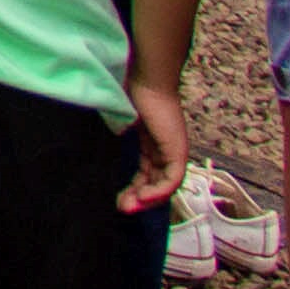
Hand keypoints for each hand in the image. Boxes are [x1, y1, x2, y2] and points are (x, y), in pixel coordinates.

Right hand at [121, 72, 187, 211]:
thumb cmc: (132, 92)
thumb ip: (121, 132)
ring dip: (148, 199)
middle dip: (140, 198)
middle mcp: (166, 150)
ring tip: (130, 207)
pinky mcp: (177, 152)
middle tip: (123, 209)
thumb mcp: (124, 119)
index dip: (135, 187)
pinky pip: (171, 179)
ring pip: (165, 185)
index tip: (119, 198)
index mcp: (153, 143)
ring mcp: (174, 151)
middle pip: (157, 182)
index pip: (148, 173)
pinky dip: (158, 191)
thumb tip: (112, 142)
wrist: (147, 80)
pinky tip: (143, 197)